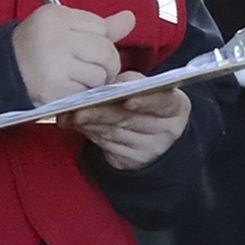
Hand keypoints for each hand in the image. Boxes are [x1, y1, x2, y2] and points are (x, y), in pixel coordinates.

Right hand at [13, 6, 135, 103]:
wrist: (0, 73)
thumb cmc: (36, 47)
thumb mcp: (62, 26)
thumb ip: (99, 25)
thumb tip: (131, 18)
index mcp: (55, 17)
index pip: (101, 27)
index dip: (99, 39)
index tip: (85, 46)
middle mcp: (54, 38)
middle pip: (106, 52)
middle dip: (107, 63)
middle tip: (93, 67)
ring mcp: (54, 66)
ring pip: (101, 75)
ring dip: (96, 81)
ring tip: (78, 77)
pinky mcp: (54, 91)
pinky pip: (88, 93)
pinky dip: (85, 94)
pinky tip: (70, 88)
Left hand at [62, 75, 191, 170]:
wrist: (154, 134)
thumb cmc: (147, 104)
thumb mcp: (147, 89)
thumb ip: (131, 83)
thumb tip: (107, 86)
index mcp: (176, 107)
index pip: (162, 102)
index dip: (145, 102)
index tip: (127, 100)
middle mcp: (168, 130)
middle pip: (130, 119)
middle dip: (100, 112)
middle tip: (76, 108)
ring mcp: (151, 148)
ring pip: (114, 133)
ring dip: (89, 124)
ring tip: (68, 116)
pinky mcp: (133, 161)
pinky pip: (107, 146)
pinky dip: (89, 134)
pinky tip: (77, 126)